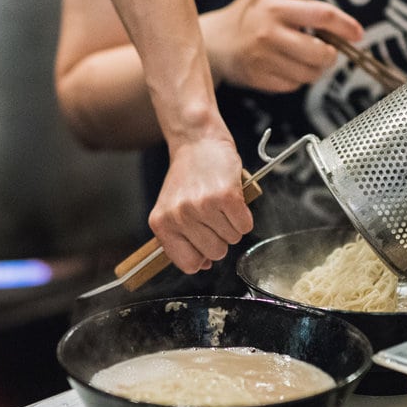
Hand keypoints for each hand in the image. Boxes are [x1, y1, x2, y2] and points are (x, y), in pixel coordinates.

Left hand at [148, 135, 253, 273]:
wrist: (197, 141)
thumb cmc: (188, 177)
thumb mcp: (174, 209)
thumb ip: (184, 240)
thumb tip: (203, 265)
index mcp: (161, 224)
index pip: (188, 264)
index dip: (202, 256)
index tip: (204, 240)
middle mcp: (179, 217)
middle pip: (215, 254)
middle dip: (220, 238)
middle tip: (213, 214)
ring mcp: (201, 206)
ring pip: (232, 240)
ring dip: (231, 224)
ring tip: (220, 203)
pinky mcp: (225, 197)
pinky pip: (245, 226)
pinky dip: (244, 216)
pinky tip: (232, 199)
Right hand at [204, 0, 364, 91]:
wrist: (214, 43)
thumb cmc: (247, 15)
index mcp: (275, 8)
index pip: (321, 15)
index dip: (345, 25)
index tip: (357, 33)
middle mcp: (269, 34)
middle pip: (320, 52)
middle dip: (332, 54)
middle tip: (329, 50)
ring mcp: (264, 59)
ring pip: (309, 73)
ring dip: (317, 68)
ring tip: (309, 58)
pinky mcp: (260, 79)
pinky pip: (293, 85)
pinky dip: (298, 79)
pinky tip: (290, 67)